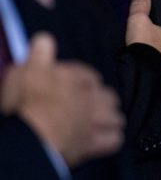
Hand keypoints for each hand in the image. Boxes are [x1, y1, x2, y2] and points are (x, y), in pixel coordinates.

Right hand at [0, 33, 123, 166]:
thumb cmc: (24, 103)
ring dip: (109, 118)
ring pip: (115, 115)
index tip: (71, 87)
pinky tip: (104, 140)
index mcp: (75, 77)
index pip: (87, 75)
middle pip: (106, 94)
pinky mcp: (95, 142)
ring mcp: (96, 120)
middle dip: (99, 100)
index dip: (80, 81)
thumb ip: (38, 56)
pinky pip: (115, 139)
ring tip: (100, 122)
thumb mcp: (24, 72)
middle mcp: (91, 96)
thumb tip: (45, 39)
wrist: (31, 137)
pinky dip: (111, 138)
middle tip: (87, 106)